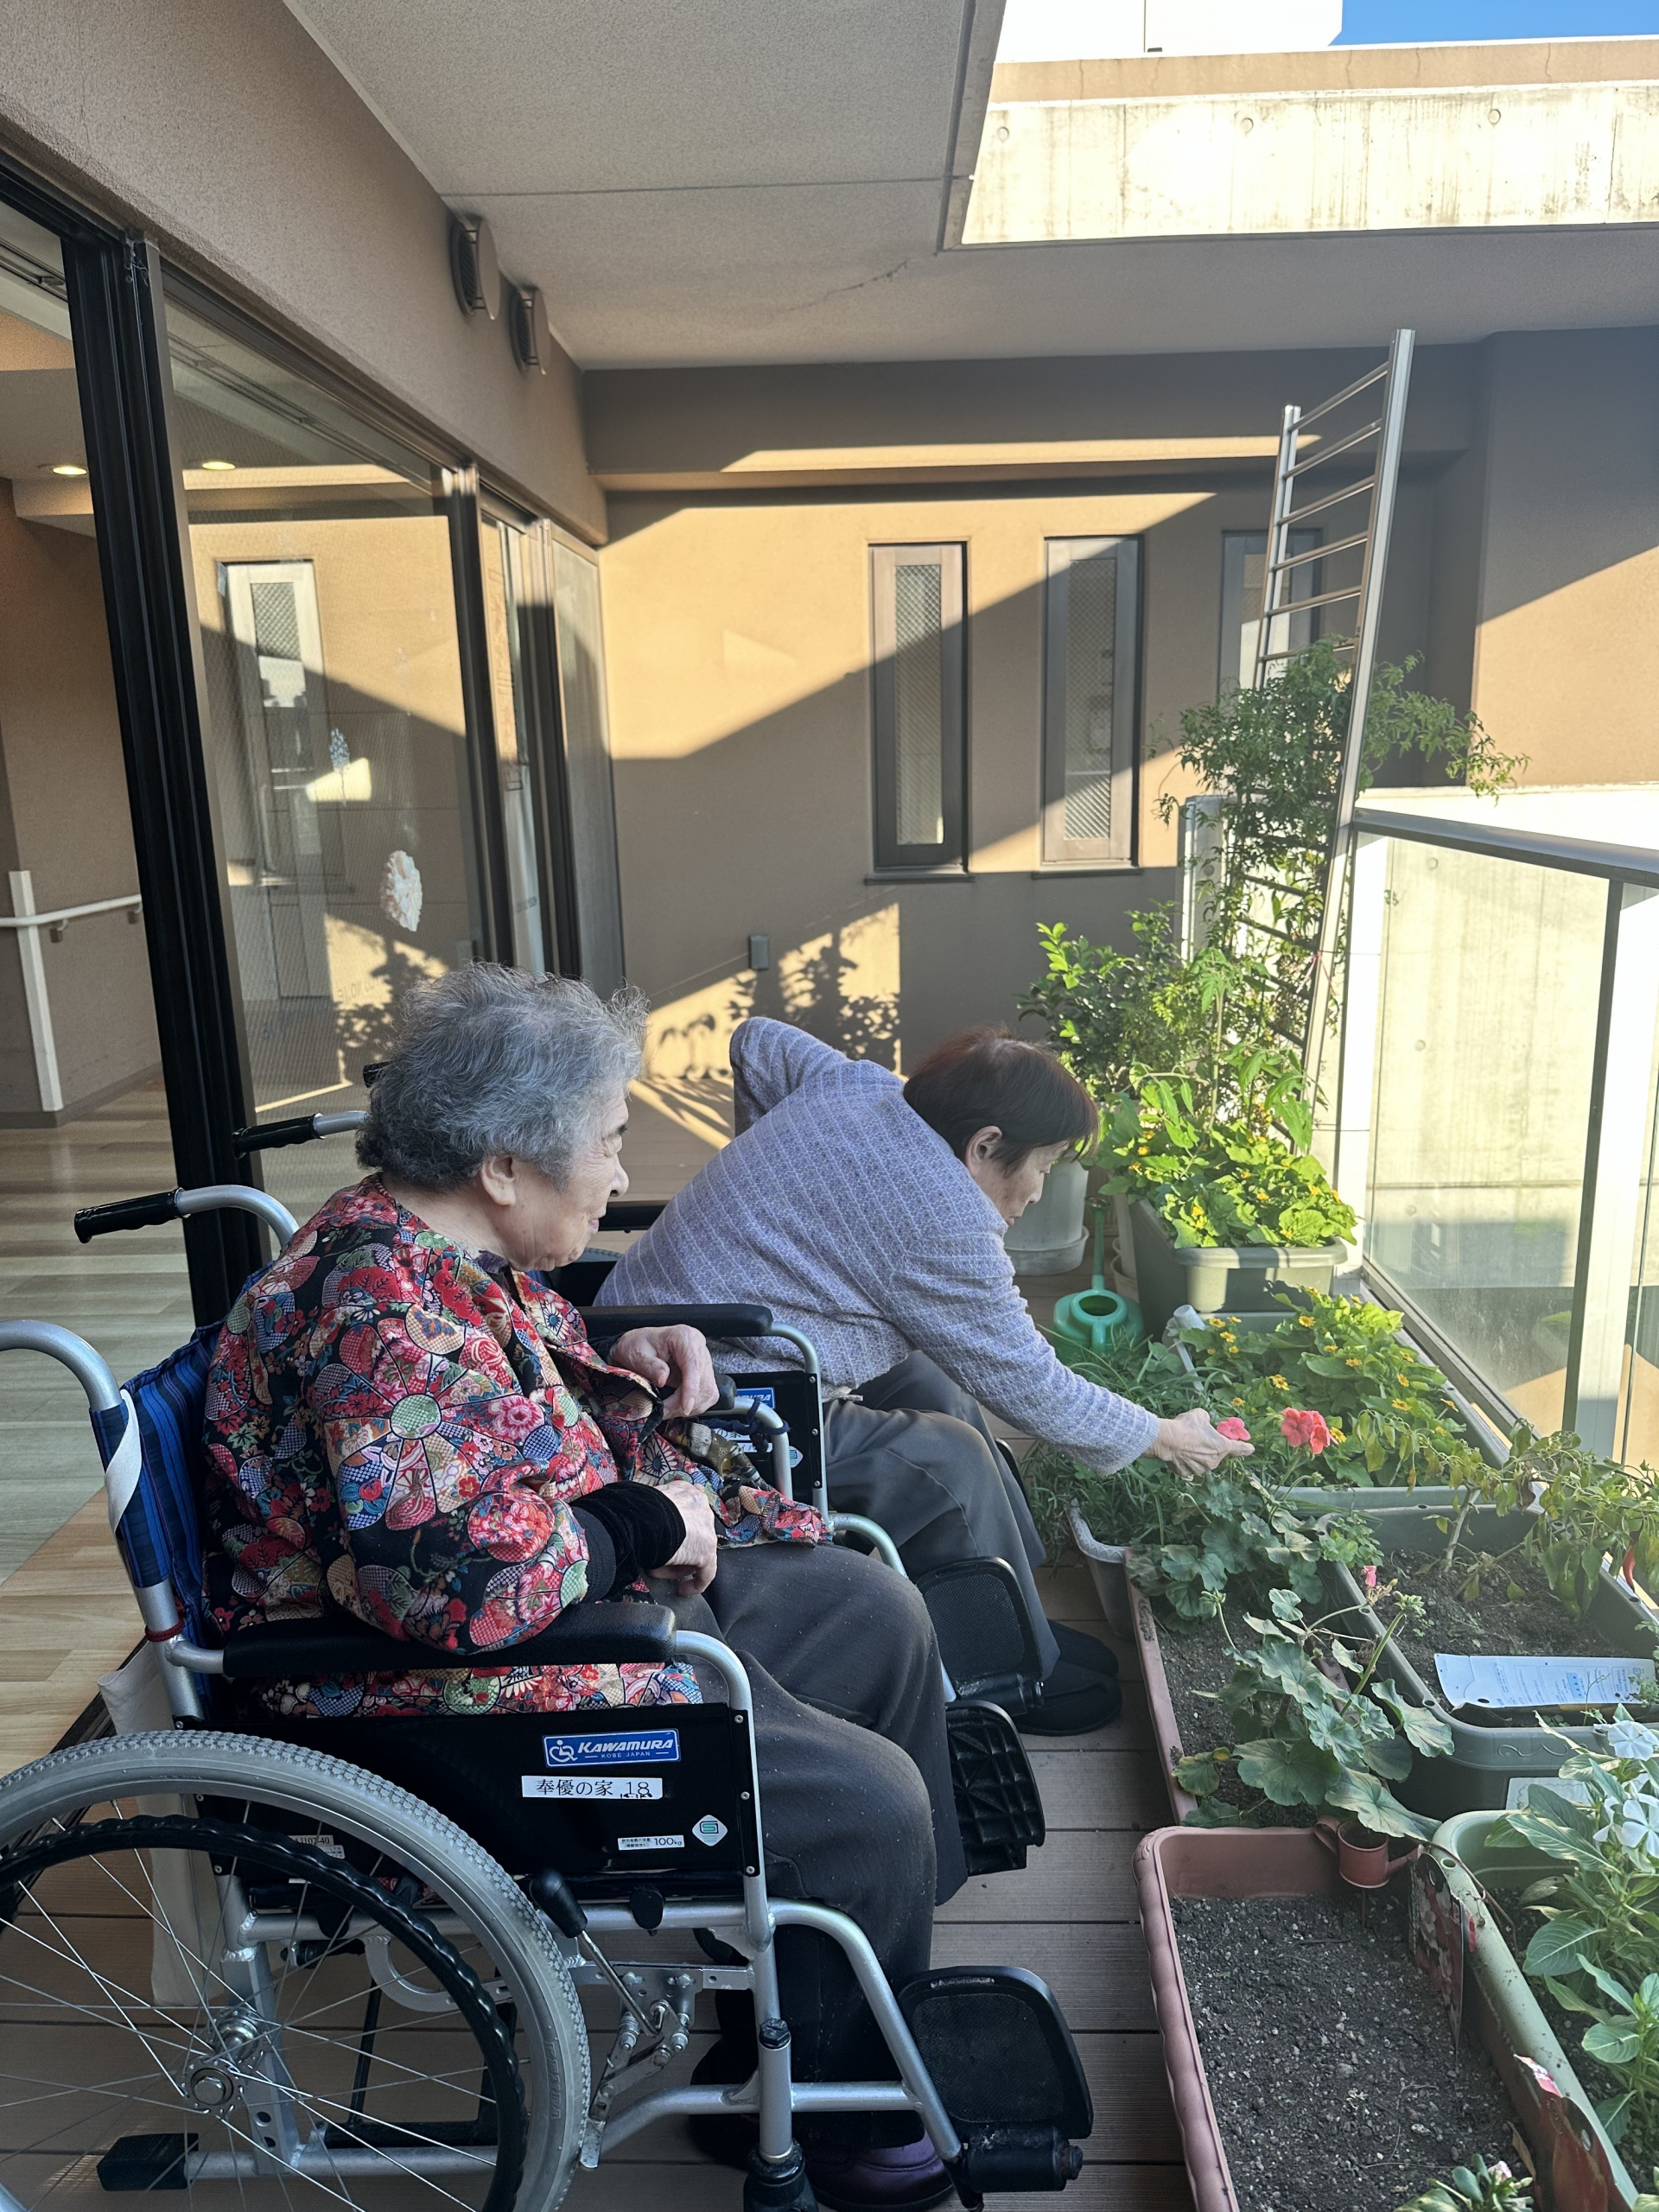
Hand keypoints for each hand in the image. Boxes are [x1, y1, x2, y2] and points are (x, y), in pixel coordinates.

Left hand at [607, 1326, 718, 1417]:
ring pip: (708, 1391)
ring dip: (690, 1406)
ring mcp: (703, 1361)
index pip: (694, 1364)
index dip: (691, 1388)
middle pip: (703, 1381)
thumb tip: (663, 1379)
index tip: (685, 1406)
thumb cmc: (637, 1346)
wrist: (637, 1345)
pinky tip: (678, 1408)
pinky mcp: (703, 1374)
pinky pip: (707, 1395)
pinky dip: (694, 1406)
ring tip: (668, 1411)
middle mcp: (698, 1347)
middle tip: (664, 1413)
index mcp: (685, 1337)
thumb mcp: (637, 1353)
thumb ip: (650, 1366)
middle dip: (685, 1402)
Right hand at [647, 1477, 718, 1597]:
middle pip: (691, 1534)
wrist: (646, 1517)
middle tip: (659, 1558)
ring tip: (657, 1569)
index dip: (672, 1532)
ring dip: (677, 1564)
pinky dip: (695, 1582)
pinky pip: (706, 1572)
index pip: (684, 1514)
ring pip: (695, 1552)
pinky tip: (683, 1589)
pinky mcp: (707, 1551)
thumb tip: (646, 1531)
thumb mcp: (647, 1508)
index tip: (663, 1541)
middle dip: (675, 1548)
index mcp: (685, 1492)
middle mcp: (700, 1508)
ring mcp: (706, 1529)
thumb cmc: (639, 1511)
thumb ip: (653, 1516)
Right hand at [1146, 1408, 1254, 1480]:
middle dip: (1210, 1447)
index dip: (1246, 1448)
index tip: (1250, 1449)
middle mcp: (1214, 1461)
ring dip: (1197, 1455)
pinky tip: (1178, 1452)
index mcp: (1222, 1447)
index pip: (1239, 1449)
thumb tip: (1205, 1423)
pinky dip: (1186, 1461)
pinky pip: (1189, 1466)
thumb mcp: (1201, 1416)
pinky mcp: (1187, 1473)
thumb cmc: (1186, 1426)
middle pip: (1217, 1454)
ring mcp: (1201, 1469)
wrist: (1167, 1439)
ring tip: (1185, 1444)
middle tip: (1199, 1438)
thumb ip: (1208, 1421)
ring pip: (1202, 1461)